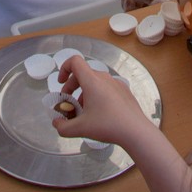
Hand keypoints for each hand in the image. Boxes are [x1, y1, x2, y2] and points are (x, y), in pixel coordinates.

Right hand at [53, 55, 191, 191]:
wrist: (136, 131)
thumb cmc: (107, 125)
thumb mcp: (80, 128)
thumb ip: (63, 127)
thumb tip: (56, 123)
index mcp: (92, 80)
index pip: (75, 61)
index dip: (64, 68)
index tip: (61, 84)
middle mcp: (104, 77)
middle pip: (83, 73)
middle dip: (72, 87)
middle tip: (69, 104)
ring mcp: (116, 83)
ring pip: (95, 82)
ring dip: (84, 93)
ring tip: (84, 113)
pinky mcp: (124, 91)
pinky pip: (106, 88)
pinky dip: (98, 96)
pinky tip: (100, 114)